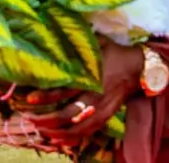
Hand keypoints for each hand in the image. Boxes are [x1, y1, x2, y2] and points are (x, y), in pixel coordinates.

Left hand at [28, 38, 143, 145]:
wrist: (140, 68)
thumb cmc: (115, 52)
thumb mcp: (98, 42)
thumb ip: (79, 41)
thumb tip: (59, 28)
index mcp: (90, 77)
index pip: (64, 90)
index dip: (45, 96)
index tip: (29, 99)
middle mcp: (94, 96)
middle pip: (67, 113)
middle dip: (46, 119)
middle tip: (29, 119)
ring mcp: (101, 109)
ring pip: (76, 128)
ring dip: (57, 132)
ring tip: (40, 132)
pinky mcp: (106, 116)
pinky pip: (87, 132)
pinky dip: (72, 139)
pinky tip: (59, 140)